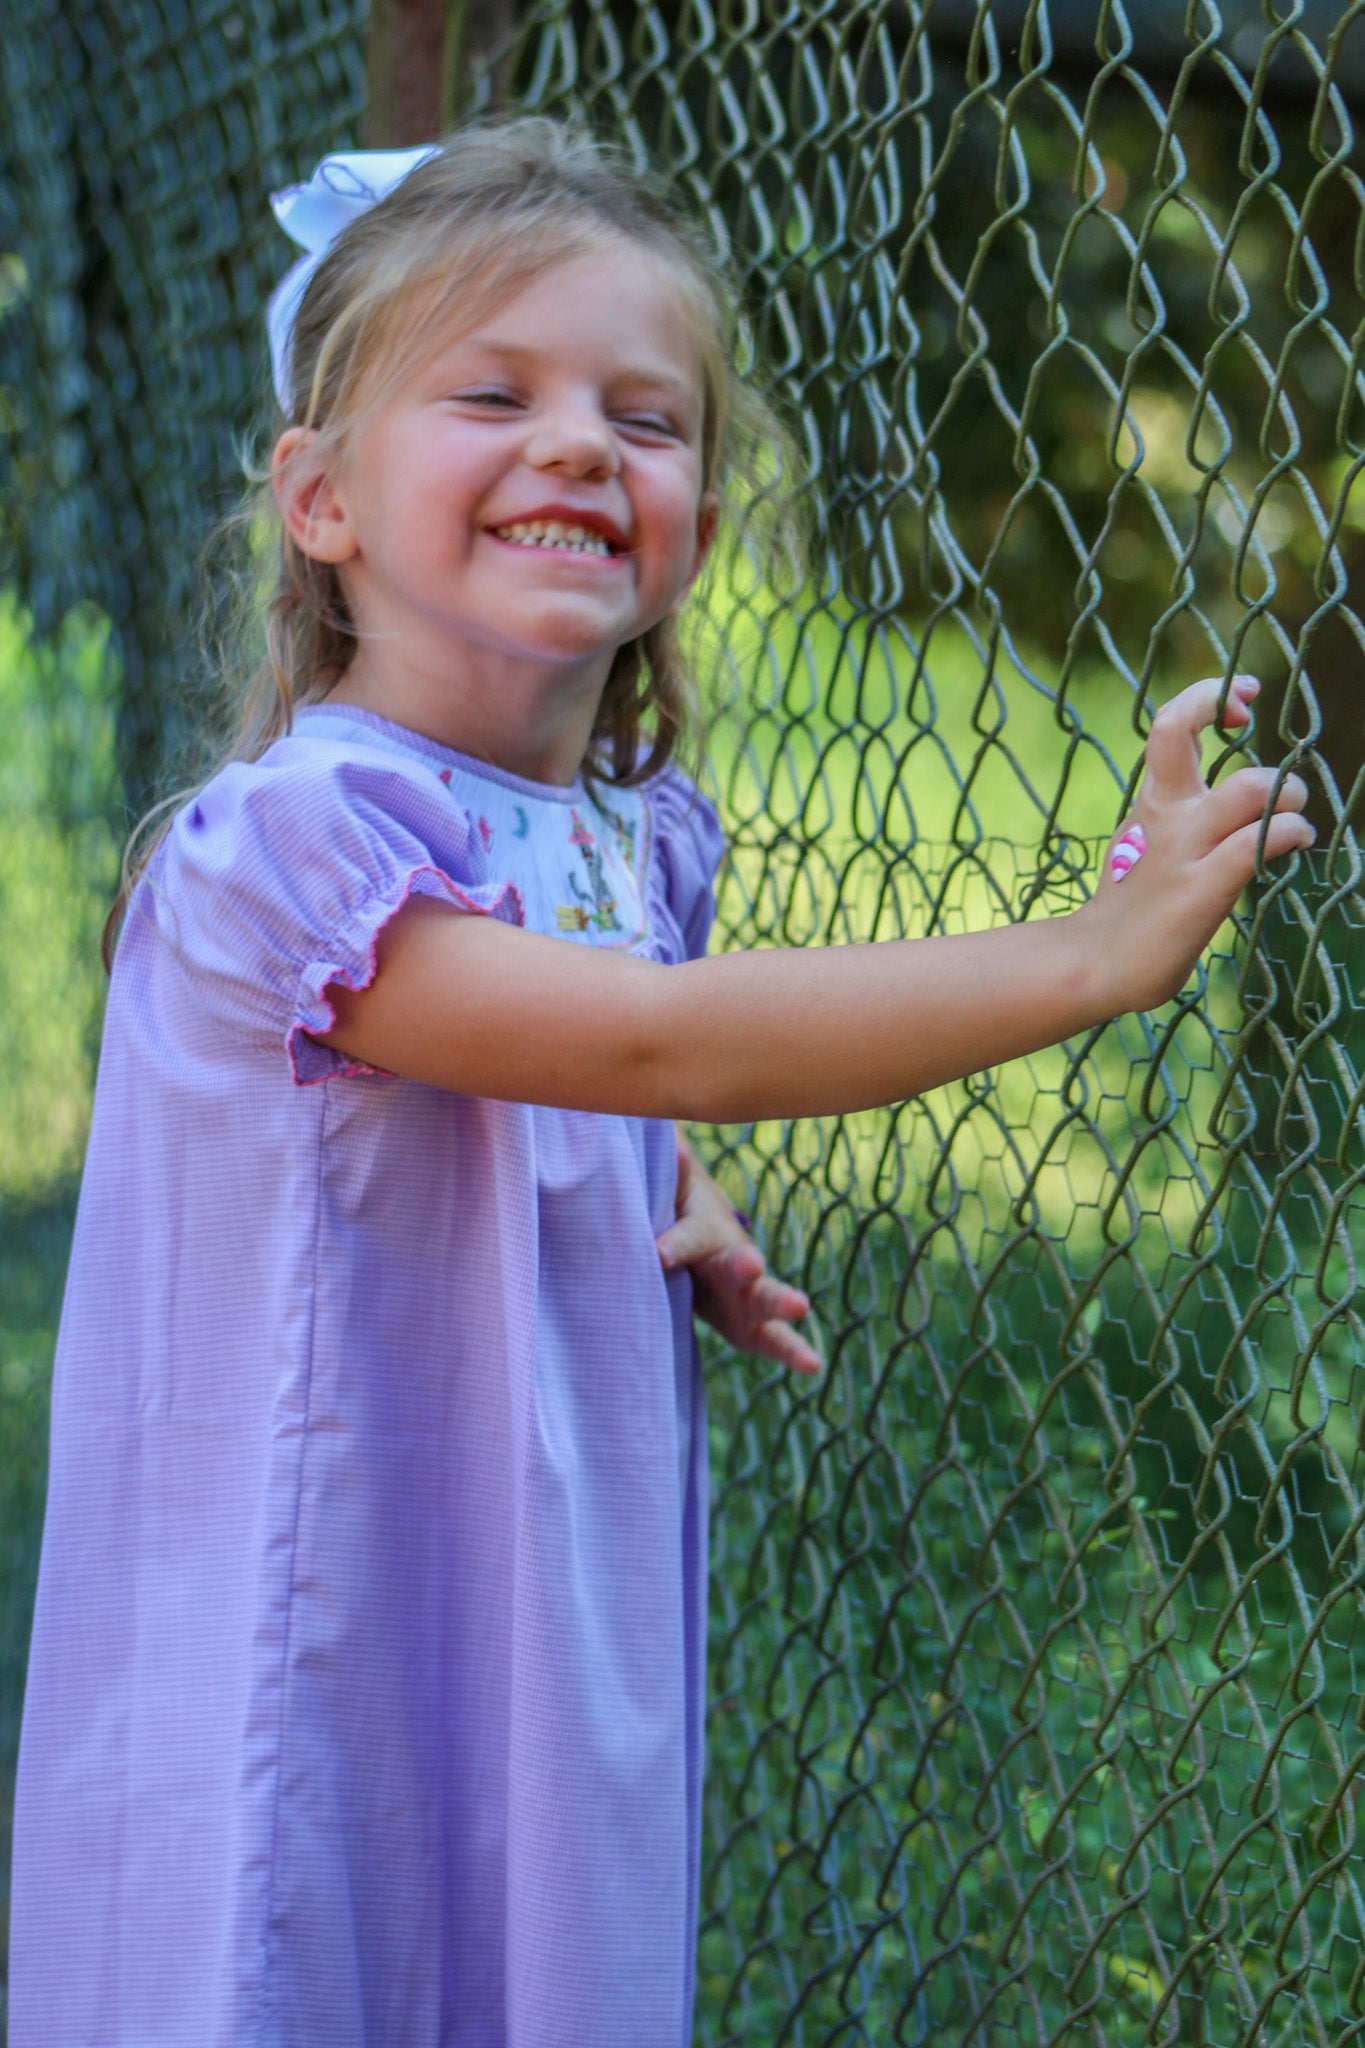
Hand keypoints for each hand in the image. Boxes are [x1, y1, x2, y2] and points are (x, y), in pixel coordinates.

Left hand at [657, 1133, 822, 1374]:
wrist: (704, 1240)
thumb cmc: (680, 1215)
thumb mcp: (668, 1196)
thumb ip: (669, 1177)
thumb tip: (671, 1145)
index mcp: (706, 1230)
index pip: (690, 1237)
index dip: (676, 1244)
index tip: (659, 1255)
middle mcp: (733, 1259)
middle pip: (738, 1263)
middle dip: (743, 1265)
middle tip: (750, 1262)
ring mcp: (746, 1293)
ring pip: (764, 1299)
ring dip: (779, 1303)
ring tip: (801, 1305)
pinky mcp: (748, 1325)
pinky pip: (771, 1341)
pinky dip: (792, 1351)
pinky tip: (815, 1365)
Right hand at [1080, 674, 1314, 1011]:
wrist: (1097, 964)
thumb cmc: (1130, 905)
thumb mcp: (1142, 841)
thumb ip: (1173, 812)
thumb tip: (1221, 793)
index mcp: (1152, 800)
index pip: (1169, 724)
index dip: (1207, 697)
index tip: (1241, 703)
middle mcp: (1166, 814)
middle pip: (1180, 731)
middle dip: (1223, 708)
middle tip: (1254, 732)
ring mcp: (1183, 850)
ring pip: (1248, 788)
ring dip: (1286, 791)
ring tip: (1293, 811)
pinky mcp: (1201, 888)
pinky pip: (1257, 843)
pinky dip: (1290, 833)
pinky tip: (1297, 844)